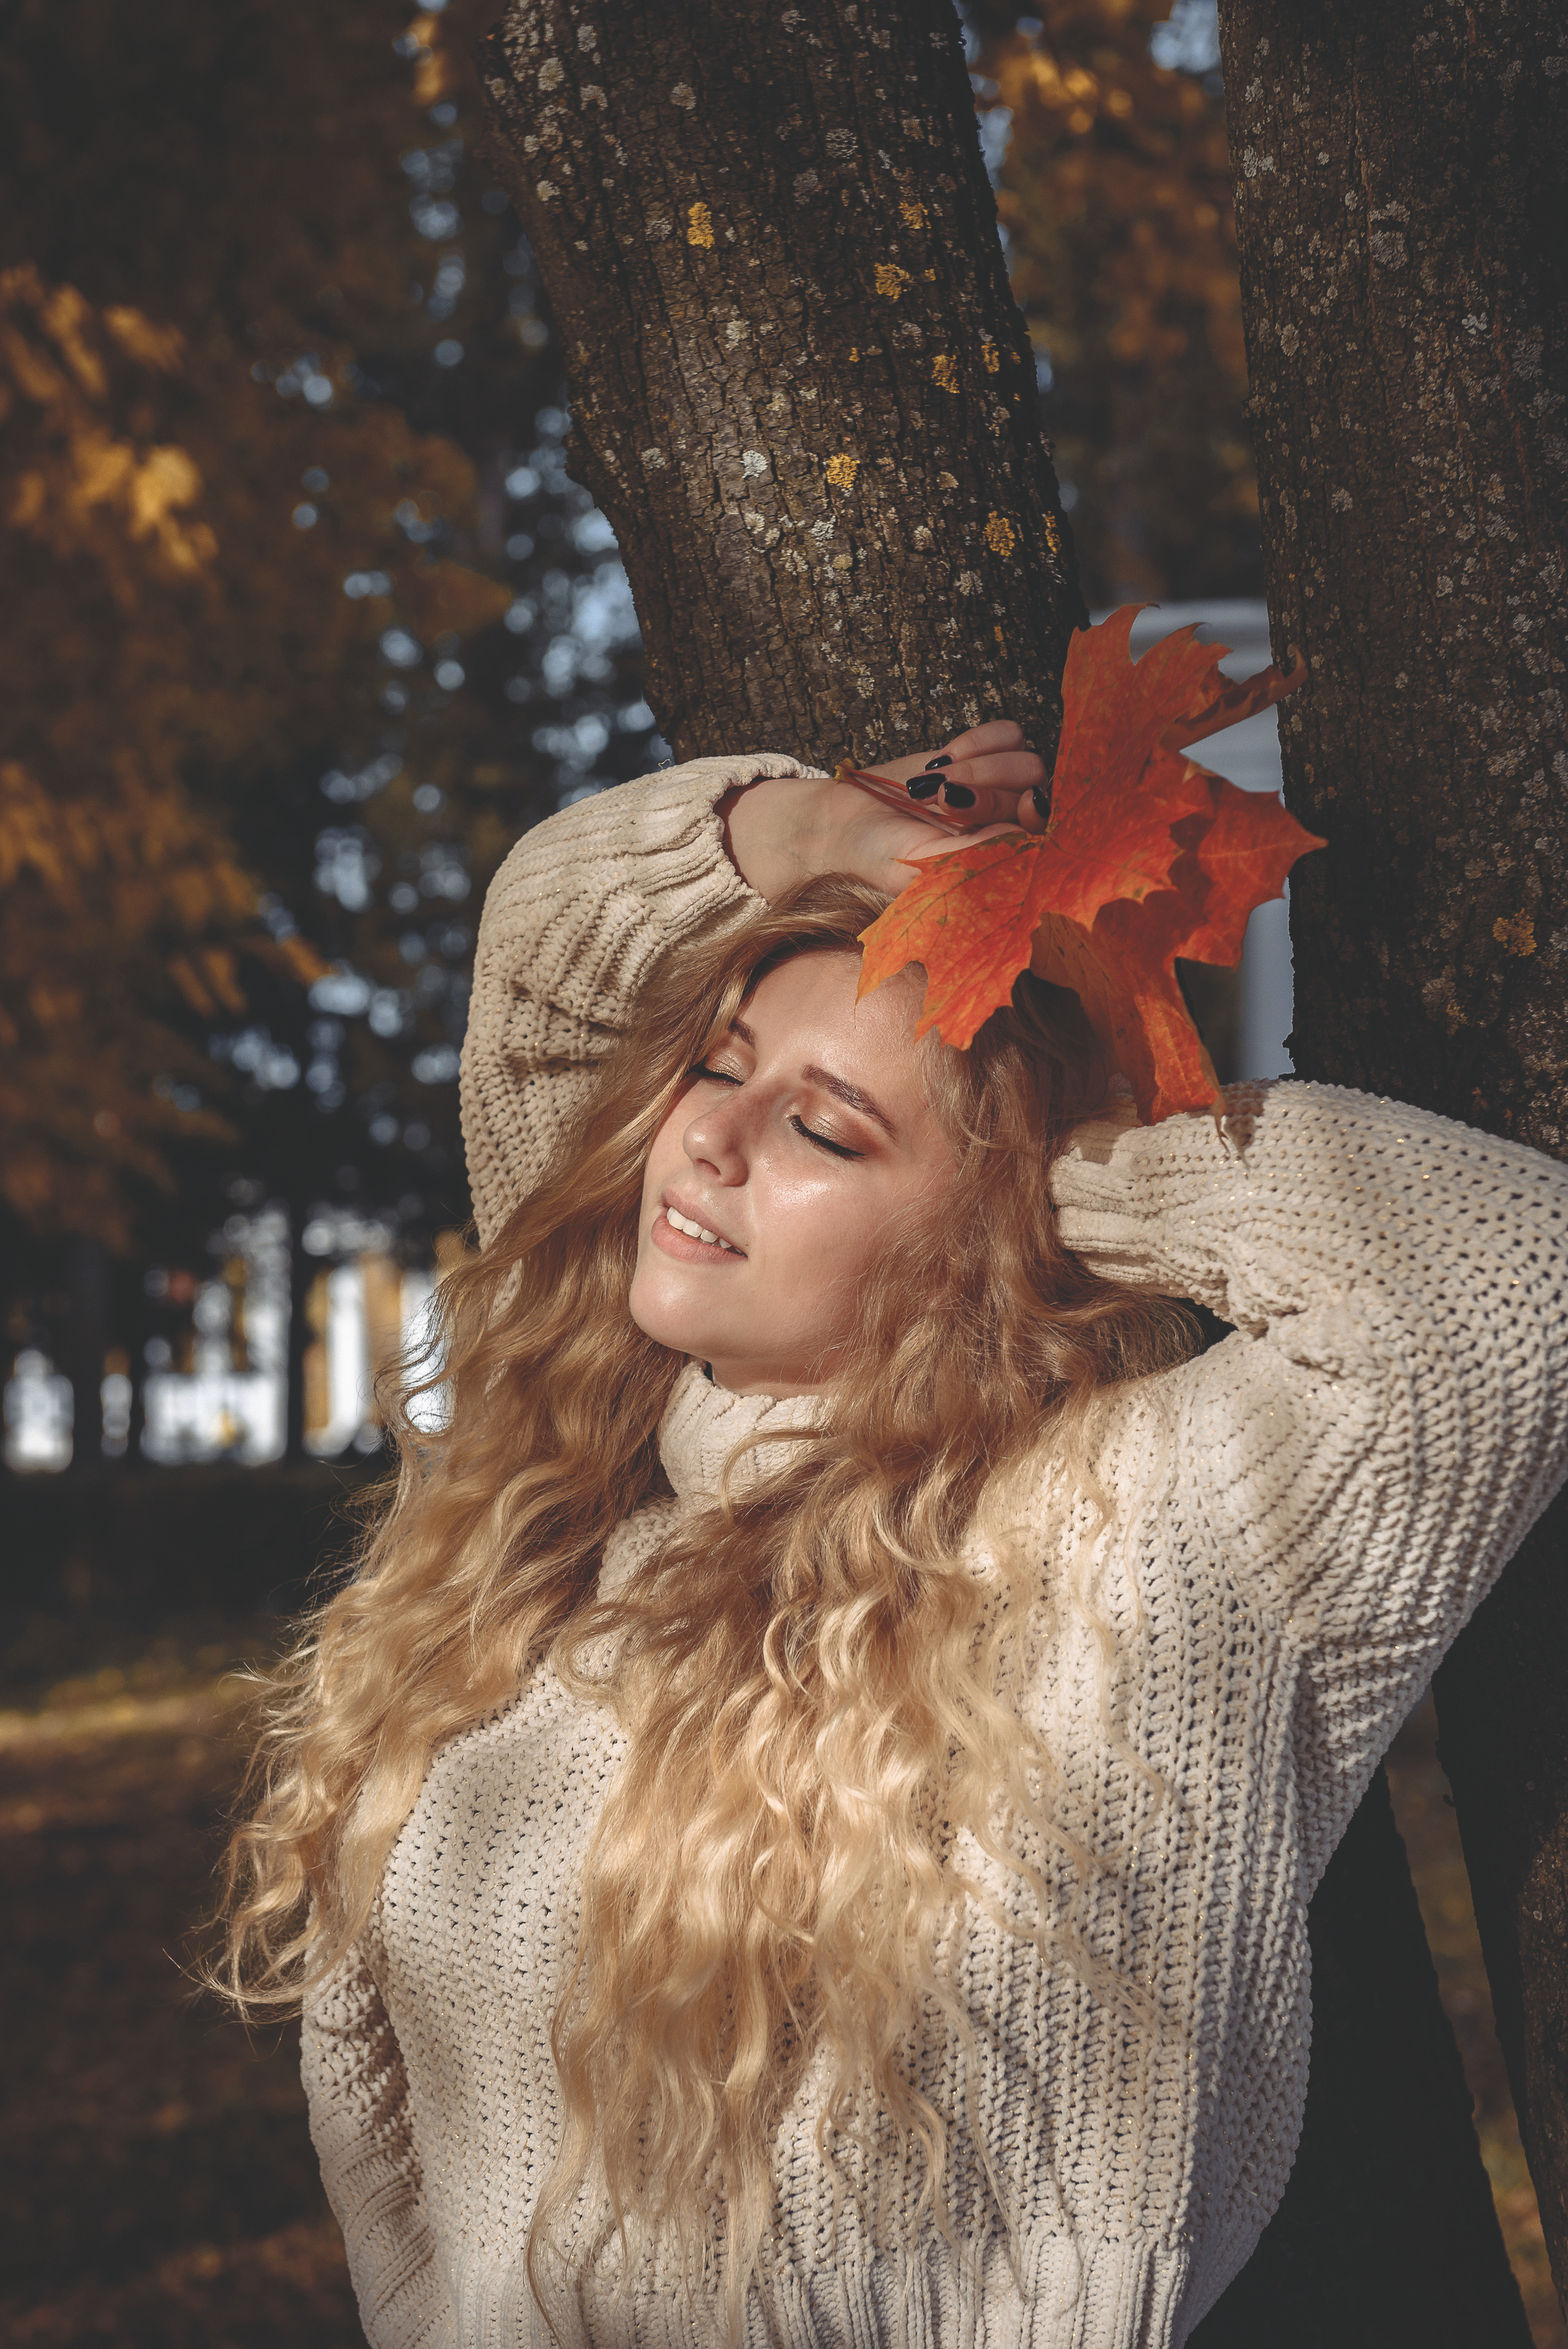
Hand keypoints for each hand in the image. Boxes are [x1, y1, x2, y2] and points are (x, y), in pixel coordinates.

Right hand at [721, 720, 1047, 901]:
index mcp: (1007, 861)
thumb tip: (1028, 838)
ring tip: (936, 783)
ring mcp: (998, 786)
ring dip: (981, 766)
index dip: (1044, 815)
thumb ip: (980, 855)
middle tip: (943, 802)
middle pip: (1035, 790)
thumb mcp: (929, 867)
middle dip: (988, 792)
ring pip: (1027, 759)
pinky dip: (980, 740)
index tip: (1025, 807)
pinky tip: (944, 757)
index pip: (1053, 833)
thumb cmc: (884, 858)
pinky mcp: (980, 754)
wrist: (844, 824)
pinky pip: (1008, 732)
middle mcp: (1009, 823)